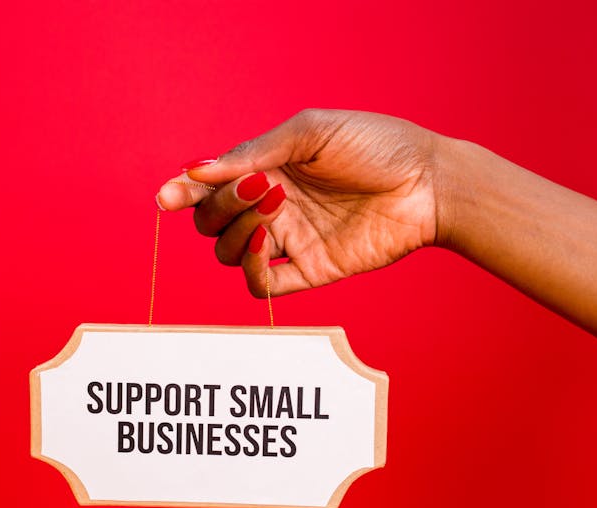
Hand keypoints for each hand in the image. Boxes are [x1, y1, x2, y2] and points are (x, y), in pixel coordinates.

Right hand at [156, 109, 440, 296]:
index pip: (209, 187)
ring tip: (276, 207)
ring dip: (239, 232)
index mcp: (266, 169)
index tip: (167, 197)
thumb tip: (197, 170)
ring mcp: (289, 241)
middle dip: (221, 206)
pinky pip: (263, 286)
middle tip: (258, 186)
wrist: (429, 182)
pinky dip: (254, 270)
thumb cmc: (376, 144)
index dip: (182, 192)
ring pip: (229, 253)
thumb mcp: (311, 132)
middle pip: (212, 223)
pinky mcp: (310, 271)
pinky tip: (271, 244)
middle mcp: (270, 207)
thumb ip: (254, 151)